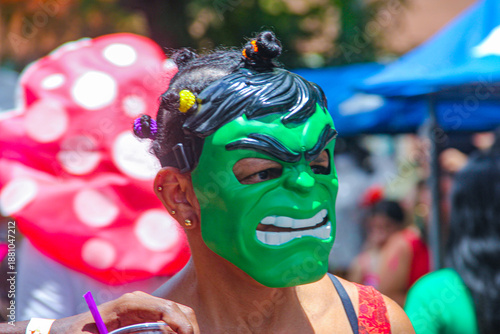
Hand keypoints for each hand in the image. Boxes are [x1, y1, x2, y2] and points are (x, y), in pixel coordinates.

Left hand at [52, 291, 198, 333]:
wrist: (63, 332)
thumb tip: (161, 333)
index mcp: (130, 303)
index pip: (167, 308)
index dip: (182, 325)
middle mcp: (140, 301)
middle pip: (179, 310)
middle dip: (190, 329)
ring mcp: (144, 306)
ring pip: (179, 313)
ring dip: (186, 329)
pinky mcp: (144, 315)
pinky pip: (170, 319)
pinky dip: (179, 330)